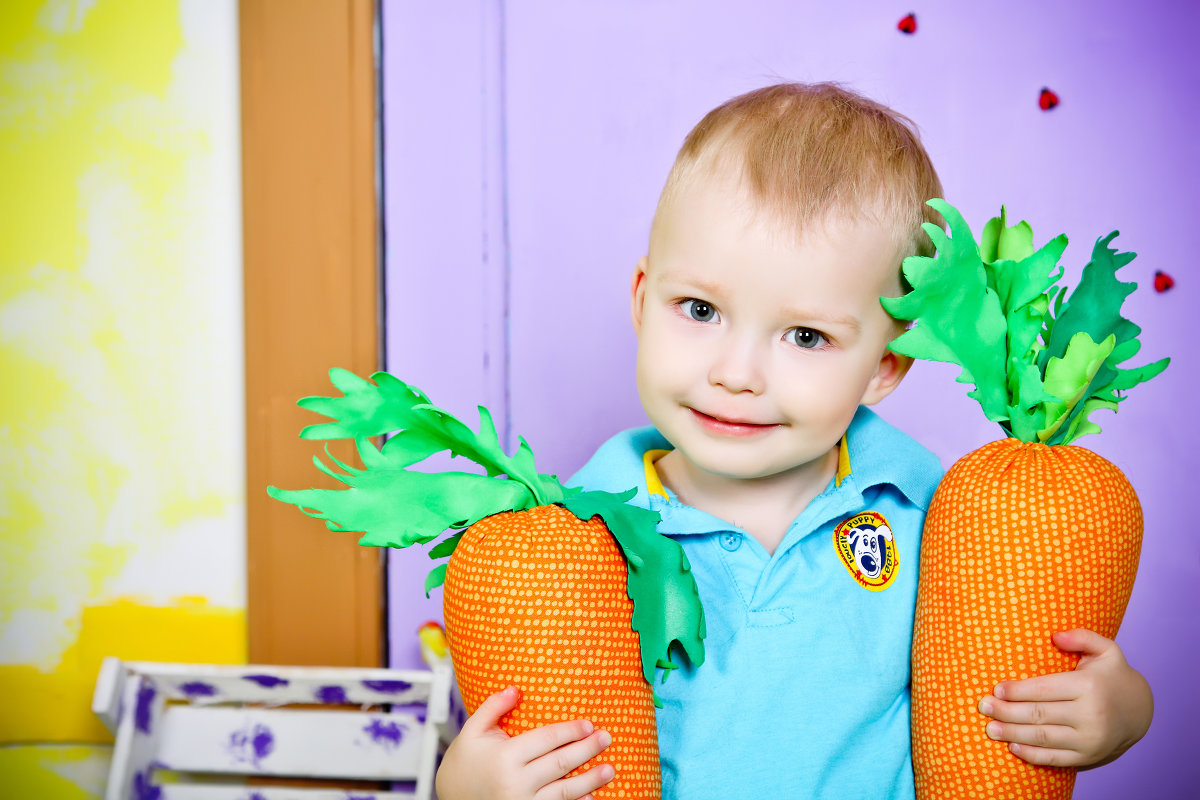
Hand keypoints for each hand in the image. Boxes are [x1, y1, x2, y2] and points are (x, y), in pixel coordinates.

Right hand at [435, 686, 614, 799]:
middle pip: (561, 762)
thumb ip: (493, 707)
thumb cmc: (462, 765)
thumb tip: (516, 689)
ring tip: (610, 769)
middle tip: (606, 738)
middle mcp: (515, 782)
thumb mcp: (471, 732)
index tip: (588, 724)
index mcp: (504, 757)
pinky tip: (591, 797)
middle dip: (588, 749)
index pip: (546, 739)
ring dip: (590, 779)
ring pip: (564, 789)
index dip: (570, 730)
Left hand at [978, 629, 1152, 767]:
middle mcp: (1091, 715)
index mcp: (1089, 687)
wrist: (1140, 711)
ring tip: (990, 729)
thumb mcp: (1106, 650)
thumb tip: (1055, 636)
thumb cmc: (1112, 676)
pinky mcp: (1089, 757)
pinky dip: (1032, 755)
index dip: (1017, 691)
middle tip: (982, 707)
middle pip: (1038, 715)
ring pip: (1043, 738)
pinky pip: (1055, 759)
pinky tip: (1013, 747)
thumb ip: (1082, 637)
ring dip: (1012, 734)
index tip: (995, 690)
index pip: (1044, 689)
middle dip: (1006, 712)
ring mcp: (1090, 740)